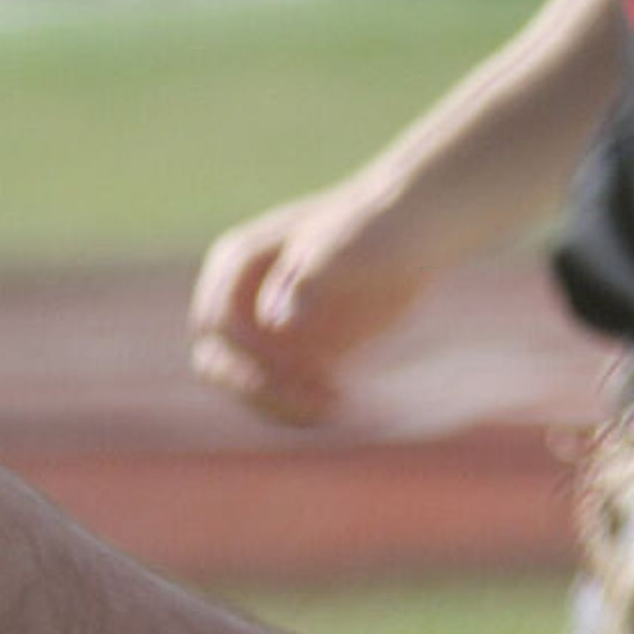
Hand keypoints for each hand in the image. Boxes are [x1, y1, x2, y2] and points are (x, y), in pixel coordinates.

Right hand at [188, 189, 435, 426]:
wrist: (417, 229)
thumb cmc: (379, 226)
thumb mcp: (346, 245)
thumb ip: (309, 281)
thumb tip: (277, 323)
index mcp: (237, 262)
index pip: (217, 325)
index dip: (247, 355)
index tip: (295, 367)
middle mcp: (240, 299)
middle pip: (216, 362)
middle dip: (256, 388)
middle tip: (310, 398)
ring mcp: (264, 328)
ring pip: (244, 386)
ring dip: (277, 405)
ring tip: (330, 403)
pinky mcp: (294, 351)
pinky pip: (277, 393)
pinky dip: (296, 407)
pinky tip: (337, 401)